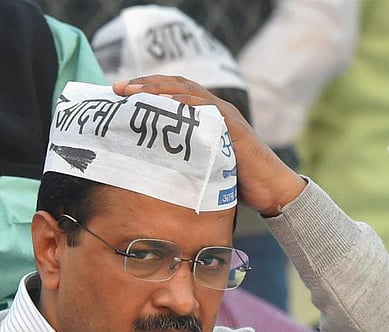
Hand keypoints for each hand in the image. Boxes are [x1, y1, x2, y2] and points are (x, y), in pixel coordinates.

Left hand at [112, 75, 306, 215]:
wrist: (271, 190)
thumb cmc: (235, 180)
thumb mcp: (200, 165)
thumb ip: (179, 158)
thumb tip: (146, 168)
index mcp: (205, 115)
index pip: (172, 91)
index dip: (147, 88)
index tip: (120, 92)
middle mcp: (214, 109)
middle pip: (176, 85)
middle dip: (145, 84)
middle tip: (118, 88)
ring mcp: (225, 116)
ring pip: (188, 93)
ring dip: (159, 90)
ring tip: (134, 93)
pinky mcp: (233, 128)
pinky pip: (206, 110)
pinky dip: (185, 105)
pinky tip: (164, 106)